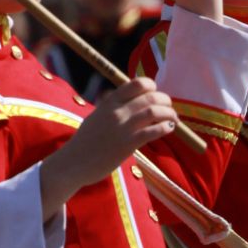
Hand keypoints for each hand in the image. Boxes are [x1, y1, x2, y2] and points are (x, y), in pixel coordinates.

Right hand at [40, 78, 176, 217]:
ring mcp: (122, 127)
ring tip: (173, 119)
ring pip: (153, 112)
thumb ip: (110, 107)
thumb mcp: (96, 116)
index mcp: (109, 102)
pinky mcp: (127, 144)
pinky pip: (152, 131)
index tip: (156, 93)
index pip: (136, 84)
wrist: (73, 163)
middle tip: (169, 108)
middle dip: (165, 101)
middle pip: (150, 97)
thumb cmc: (85, 142)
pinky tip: (169, 129)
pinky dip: (165, 128)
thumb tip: (122, 97)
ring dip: (169, 114)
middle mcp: (116, 111)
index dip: (151, 86)